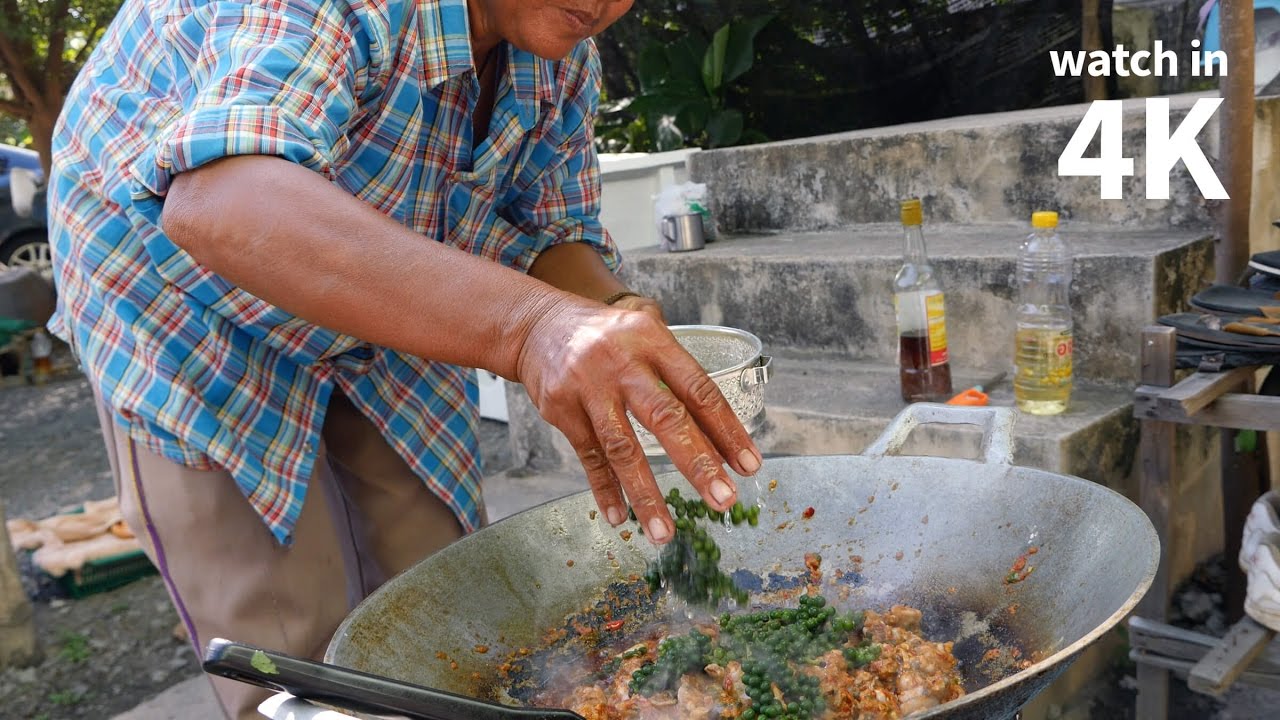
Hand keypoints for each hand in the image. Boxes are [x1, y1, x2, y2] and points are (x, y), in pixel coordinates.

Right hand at [515, 297, 762, 544]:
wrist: (537, 326)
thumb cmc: (606, 335)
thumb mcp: (644, 327)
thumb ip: (677, 367)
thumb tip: (718, 422)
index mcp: (652, 341)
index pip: (698, 389)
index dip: (726, 429)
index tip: (749, 464)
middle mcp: (621, 363)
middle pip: (665, 418)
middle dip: (698, 463)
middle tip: (723, 499)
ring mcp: (588, 388)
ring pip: (623, 448)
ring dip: (647, 495)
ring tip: (665, 532)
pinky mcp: (562, 411)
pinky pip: (589, 457)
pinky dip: (605, 490)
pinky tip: (621, 516)